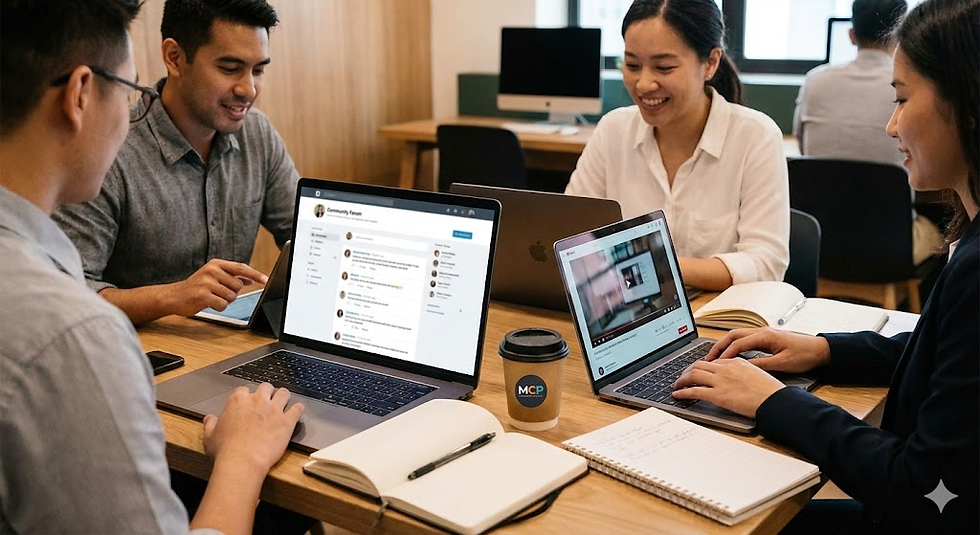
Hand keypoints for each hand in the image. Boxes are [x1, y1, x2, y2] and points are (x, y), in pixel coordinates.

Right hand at [166, 259, 267, 316]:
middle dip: (232, 292)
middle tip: (218, 292)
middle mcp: (211, 270)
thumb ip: (232, 276)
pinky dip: (219, 307)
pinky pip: (223, 304)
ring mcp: (206, 283)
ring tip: (212, 297)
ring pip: (231, 296)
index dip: (255, 274)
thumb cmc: (197, 286)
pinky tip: (209, 303)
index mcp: (216, 264)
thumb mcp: (213, 276)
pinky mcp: (202, 295)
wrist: (174, 296)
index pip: (240, 268)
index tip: (265, 280)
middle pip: (237, 285)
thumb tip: (251, 278)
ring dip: (225, 300)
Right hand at [202, 383, 303, 472]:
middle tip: (267, 402)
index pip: (244, 390)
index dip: (247, 397)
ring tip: (284, 403)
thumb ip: (210, 424)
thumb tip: (209, 419)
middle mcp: (257, 400)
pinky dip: (298, 409)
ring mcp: (274, 409)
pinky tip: (297, 411)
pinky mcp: (287, 421)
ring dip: (283, 397)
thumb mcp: (210, 436)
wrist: (242, 461)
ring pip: (284, 393)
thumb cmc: (225, 450)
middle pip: (266, 387)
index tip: (248, 404)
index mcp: (238, 401)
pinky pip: (297, 408)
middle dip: (267, 393)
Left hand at [671, 358, 784, 417]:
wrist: (776, 401)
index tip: (696, 371)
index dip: (701, 367)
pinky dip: (682, 392)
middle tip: (682, 377)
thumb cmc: (771, 391)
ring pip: (692, 375)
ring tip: (676, 385)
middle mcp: (726, 368)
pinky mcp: (718, 395)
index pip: (713, 361)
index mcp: (736, 361)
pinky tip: (677, 394)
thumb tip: (736, 378)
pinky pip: (694, 391)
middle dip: (687, 370)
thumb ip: (743, 372)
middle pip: (698, 365)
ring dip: (681, 380)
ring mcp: (721, 381)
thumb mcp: (757, 374)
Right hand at [705, 327, 830, 373]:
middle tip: (708, 359)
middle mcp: (762, 331)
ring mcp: (764, 333)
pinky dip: (734, 346)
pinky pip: (745, 339)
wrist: (821, 349)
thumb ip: (761, 364)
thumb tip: (742, 368)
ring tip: (715, 357)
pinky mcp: (767, 337)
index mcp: (765, 336)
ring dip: (725, 345)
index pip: (738, 344)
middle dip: (718, 346)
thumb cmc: (805, 355)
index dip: (725, 355)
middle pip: (733, 335)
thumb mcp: (782, 363)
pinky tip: (731, 356)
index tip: (715, 365)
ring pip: (738, 336)